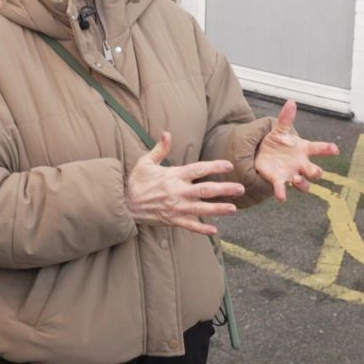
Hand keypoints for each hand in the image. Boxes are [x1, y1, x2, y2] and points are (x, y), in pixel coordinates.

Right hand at [125, 132, 245, 234]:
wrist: (123, 204)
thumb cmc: (135, 182)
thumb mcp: (145, 162)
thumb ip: (160, 149)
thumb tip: (167, 133)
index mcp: (173, 175)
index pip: (198, 169)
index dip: (215, 166)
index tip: (229, 165)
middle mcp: (177, 192)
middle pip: (205, 190)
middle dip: (224, 189)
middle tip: (240, 189)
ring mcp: (176, 207)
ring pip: (201, 209)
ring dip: (218, 209)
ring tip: (233, 209)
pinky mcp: (171, 220)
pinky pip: (189, 225)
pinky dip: (202, 228)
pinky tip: (215, 229)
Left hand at [255, 100, 339, 201]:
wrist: (262, 154)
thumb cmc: (277, 142)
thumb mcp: (280, 129)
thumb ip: (286, 118)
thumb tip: (291, 102)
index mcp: (303, 149)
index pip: (319, 148)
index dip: (327, 148)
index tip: (334, 149)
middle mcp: (301, 164)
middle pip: (315, 171)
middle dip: (317, 172)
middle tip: (315, 171)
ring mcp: (292, 174)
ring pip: (304, 184)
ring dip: (303, 183)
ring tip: (296, 179)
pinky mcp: (279, 181)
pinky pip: (282, 189)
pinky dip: (282, 193)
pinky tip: (282, 197)